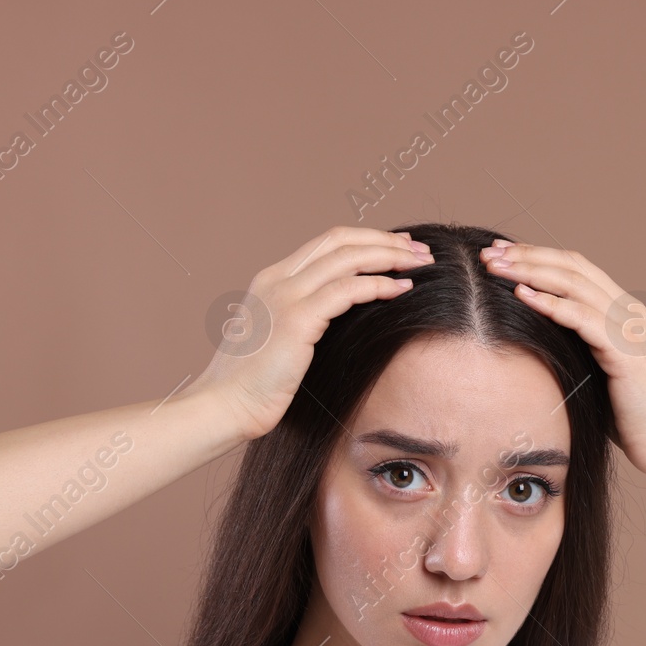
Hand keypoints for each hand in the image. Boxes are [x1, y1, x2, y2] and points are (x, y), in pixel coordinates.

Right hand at [188, 225, 434, 440]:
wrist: (224, 406)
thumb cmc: (252, 386)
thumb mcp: (279, 342)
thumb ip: (304, 321)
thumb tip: (339, 318)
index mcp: (271, 280)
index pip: (326, 243)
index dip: (366, 240)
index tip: (397, 247)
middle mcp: (277, 279)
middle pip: (340, 240)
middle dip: (384, 240)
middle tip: (419, 249)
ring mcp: (285, 295)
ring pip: (348, 258)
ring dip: (391, 257)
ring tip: (422, 264)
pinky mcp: (297, 319)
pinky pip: (348, 290)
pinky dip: (380, 284)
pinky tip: (403, 289)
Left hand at [478, 238, 645, 481]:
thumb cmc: (628, 416)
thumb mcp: (594, 372)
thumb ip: (574, 347)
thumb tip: (531, 339)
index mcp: (620, 312)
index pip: (575, 269)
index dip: (536, 255)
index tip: (498, 253)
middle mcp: (627, 311)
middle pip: (572, 267)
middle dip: (527, 255)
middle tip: (488, 252)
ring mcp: (629, 329)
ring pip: (575, 285)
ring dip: (531, 272)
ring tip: (495, 267)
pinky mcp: (627, 353)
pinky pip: (584, 318)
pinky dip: (551, 304)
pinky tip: (522, 295)